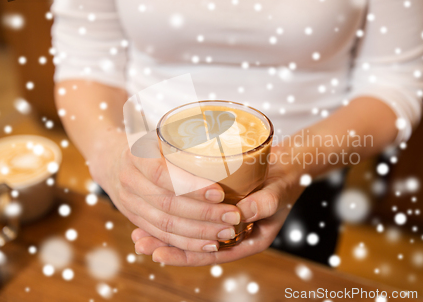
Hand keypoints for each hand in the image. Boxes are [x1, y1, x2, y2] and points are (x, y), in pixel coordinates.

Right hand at [88, 131, 241, 252]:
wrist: (110, 159)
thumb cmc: (148, 144)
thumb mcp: (161, 134)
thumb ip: (185, 138)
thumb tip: (227, 135)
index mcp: (137, 154)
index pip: (163, 173)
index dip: (191, 186)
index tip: (220, 192)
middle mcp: (129, 180)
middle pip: (168, 204)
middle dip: (204, 214)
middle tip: (233, 215)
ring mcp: (129, 203)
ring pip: (165, 225)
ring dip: (199, 232)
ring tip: (227, 232)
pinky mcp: (135, 220)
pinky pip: (161, 235)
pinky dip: (186, 243)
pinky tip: (209, 244)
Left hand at [132, 146, 304, 265]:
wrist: (286, 166)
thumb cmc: (283, 181)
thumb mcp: (277, 193)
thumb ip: (263, 204)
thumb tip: (240, 213)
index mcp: (249, 241)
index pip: (211, 255)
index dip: (183, 255)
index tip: (158, 253)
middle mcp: (234, 236)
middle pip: (196, 248)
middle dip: (166, 246)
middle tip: (139, 242)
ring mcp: (224, 224)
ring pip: (191, 236)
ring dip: (164, 234)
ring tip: (137, 235)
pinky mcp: (217, 209)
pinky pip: (193, 220)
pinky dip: (174, 218)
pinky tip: (152, 213)